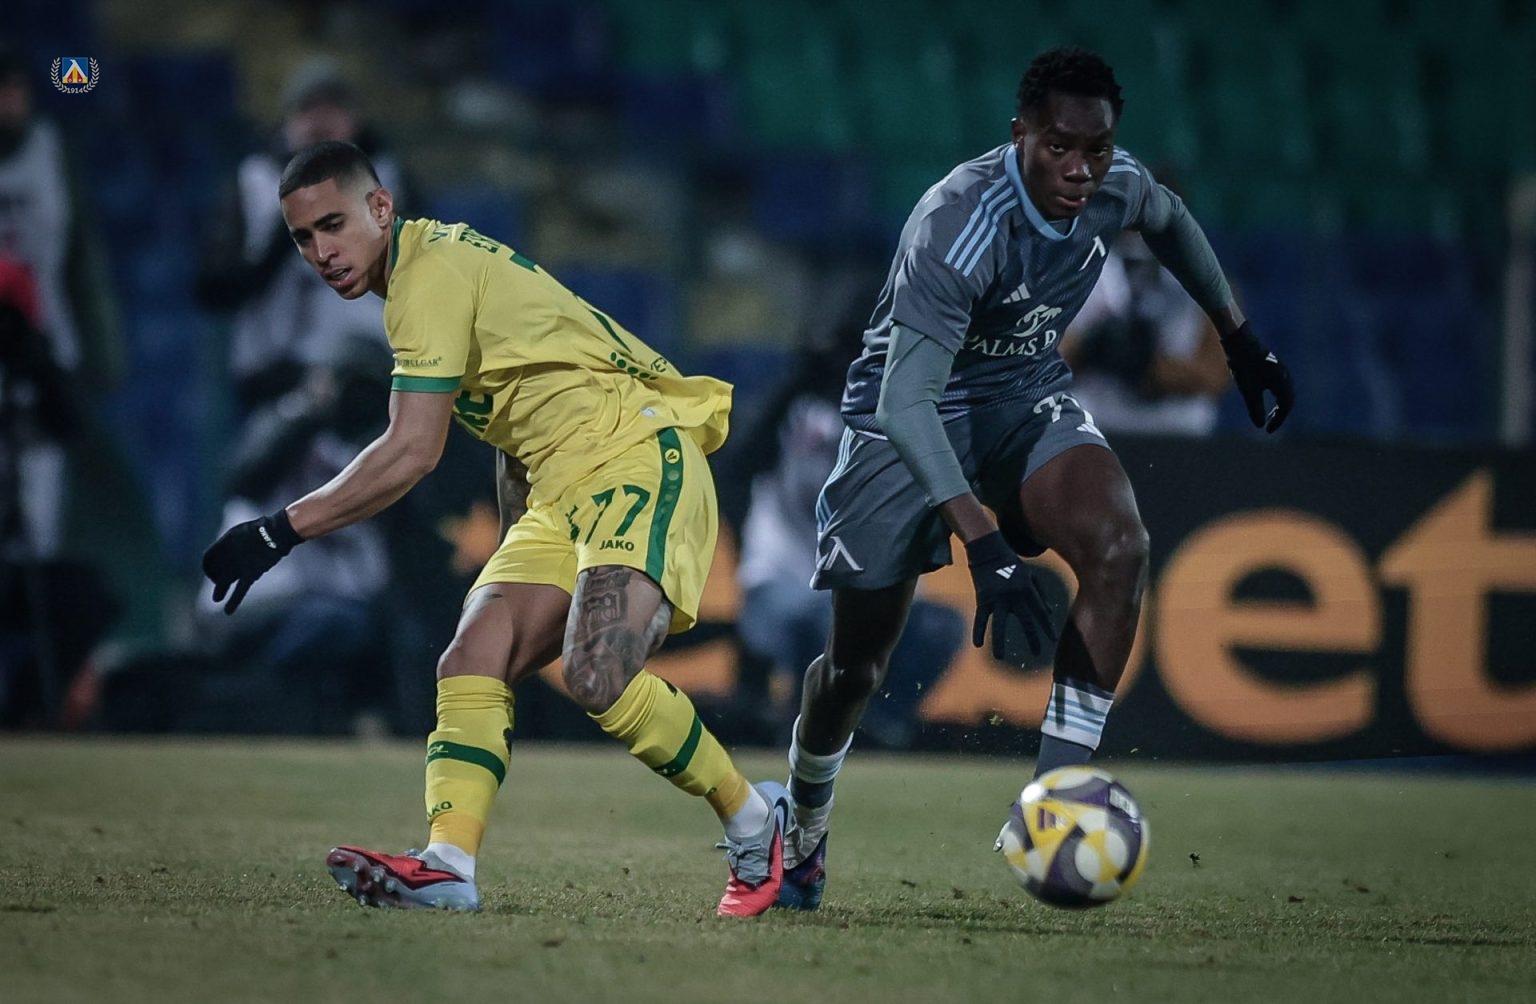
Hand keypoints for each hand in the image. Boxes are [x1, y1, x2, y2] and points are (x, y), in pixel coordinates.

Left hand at [201, 509, 303, 614]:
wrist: (275, 532)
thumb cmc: (261, 529)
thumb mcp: (240, 531)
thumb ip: (231, 542)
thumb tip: (228, 551)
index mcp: (223, 543)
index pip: (208, 557)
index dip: (207, 565)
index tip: (211, 568)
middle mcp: (227, 556)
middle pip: (214, 570)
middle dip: (214, 577)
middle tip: (217, 582)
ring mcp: (238, 566)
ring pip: (223, 582)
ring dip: (219, 591)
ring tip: (216, 599)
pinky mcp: (250, 575)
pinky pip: (239, 591)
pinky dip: (233, 602)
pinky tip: (227, 611)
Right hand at [965, 531, 1058, 660]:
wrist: (989, 551)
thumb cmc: (1012, 563)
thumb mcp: (1030, 575)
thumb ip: (1040, 593)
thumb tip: (1049, 613)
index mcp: (1028, 590)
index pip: (1040, 612)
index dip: (1047, 626)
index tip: (1053, 640)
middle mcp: (1014, 596)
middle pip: (1025, 621)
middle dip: (1032, 637)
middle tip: (1037, 653)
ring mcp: (997, 599)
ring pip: (999, 624)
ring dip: (999, 642)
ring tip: (999, 658)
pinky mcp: (983, 599)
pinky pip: (981, 618)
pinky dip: (978, 631)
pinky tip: (977, 644)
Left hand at [1220, 322, 1293, 432]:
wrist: (1240, 342)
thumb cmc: (1243, 365)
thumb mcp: (1247, 390)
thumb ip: (1254, 408)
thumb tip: (1259, 426)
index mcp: (1282, 382)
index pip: (1286, 407)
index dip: (1278, 421)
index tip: (1267, 431)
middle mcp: (1285, 376)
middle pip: (1288, 401)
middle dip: (1280, 415)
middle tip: (1269, 427)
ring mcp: (1281, 372)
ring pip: (1285, 394)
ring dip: (1279, 407)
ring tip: (1268, 418)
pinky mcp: (1274, 368)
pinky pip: (1280, 387)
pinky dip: (1276, 398)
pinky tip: (1264, 401)